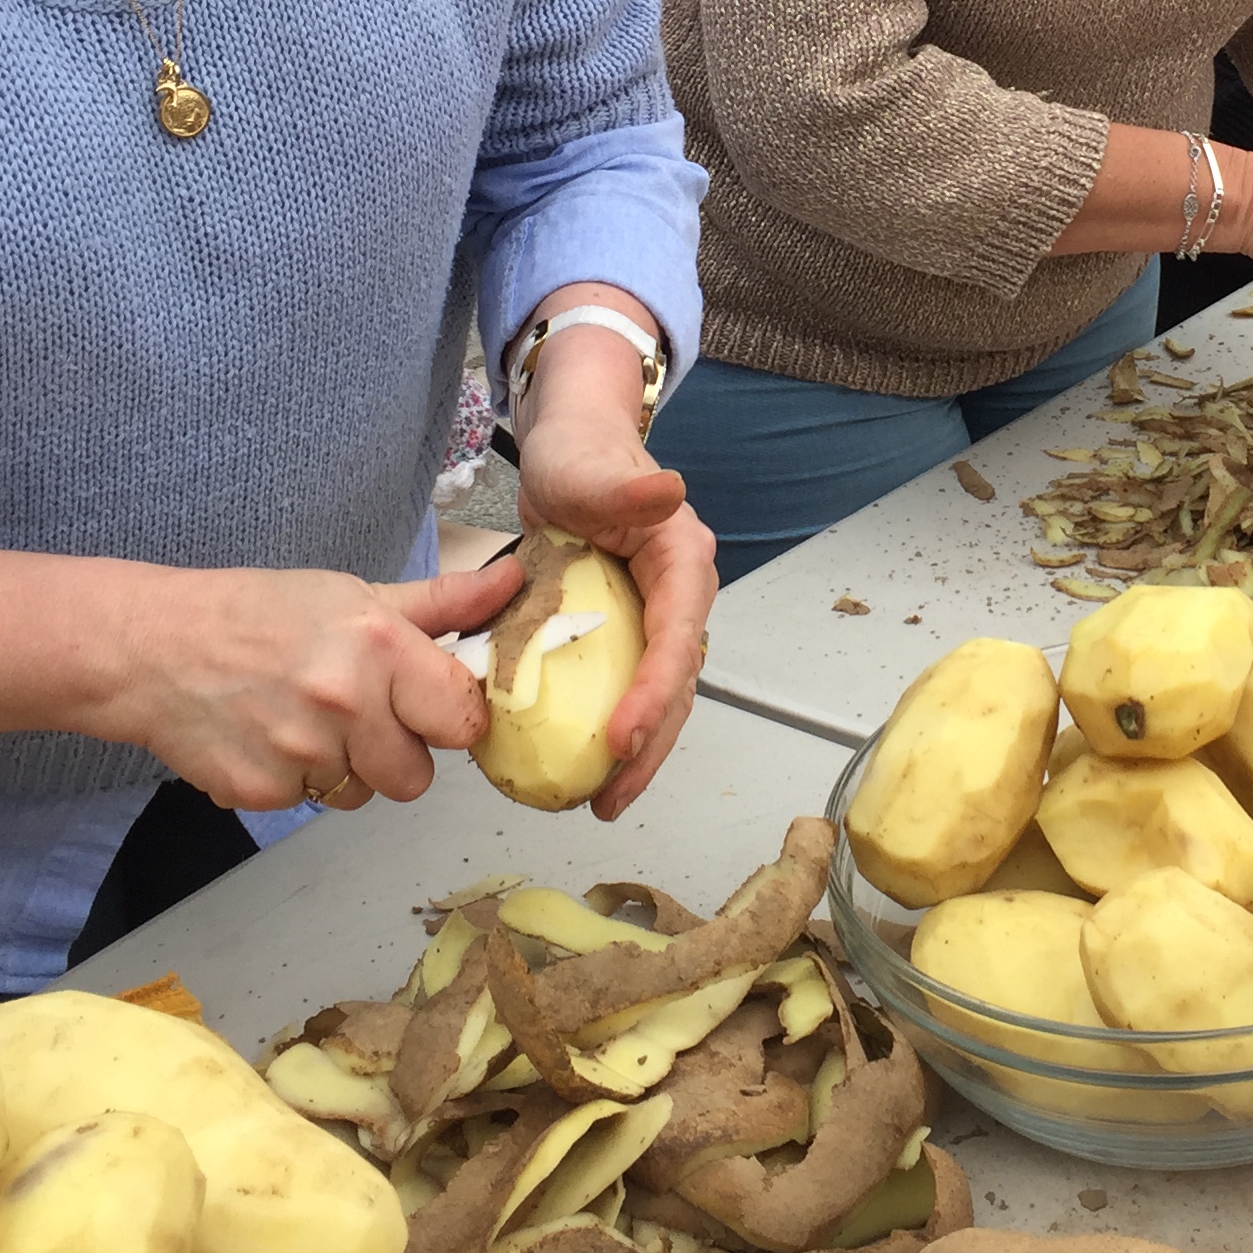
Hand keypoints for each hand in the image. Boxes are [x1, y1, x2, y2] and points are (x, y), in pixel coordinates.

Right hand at [103, 560, 502, 814]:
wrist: (154, 646)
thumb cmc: (261, 613)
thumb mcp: (356, 595)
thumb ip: (444, 604)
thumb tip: (513, 582)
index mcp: (380, 647)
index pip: (463, 719)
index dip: (450, 717)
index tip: (429, 706)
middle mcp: (345, 703)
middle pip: (417, 776)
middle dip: (397, 752)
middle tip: (360, 713)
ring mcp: (301, 753)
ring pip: (364, 794)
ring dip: (347, 768)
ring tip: (308, 719)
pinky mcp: (261, 791)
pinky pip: (310, 802)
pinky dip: (296, 779)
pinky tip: (269, 736)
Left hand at [516, 333, 715, 821]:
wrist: (570, 450)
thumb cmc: (578, 456)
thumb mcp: (587, 470)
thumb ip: (624, 489)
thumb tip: (671, 492)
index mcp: (682, 561)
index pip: (678, 635)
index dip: (656, 691)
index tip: (621, 737)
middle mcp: (680, 596)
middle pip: (678, 682)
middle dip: (651, 745)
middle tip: (611, 796)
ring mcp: (656, 618)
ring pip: (659, 696)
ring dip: (637, 753)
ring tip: (601, 802)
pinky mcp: (628, 633)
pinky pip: (626, 688)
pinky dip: (611, 729)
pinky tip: (580, 767)